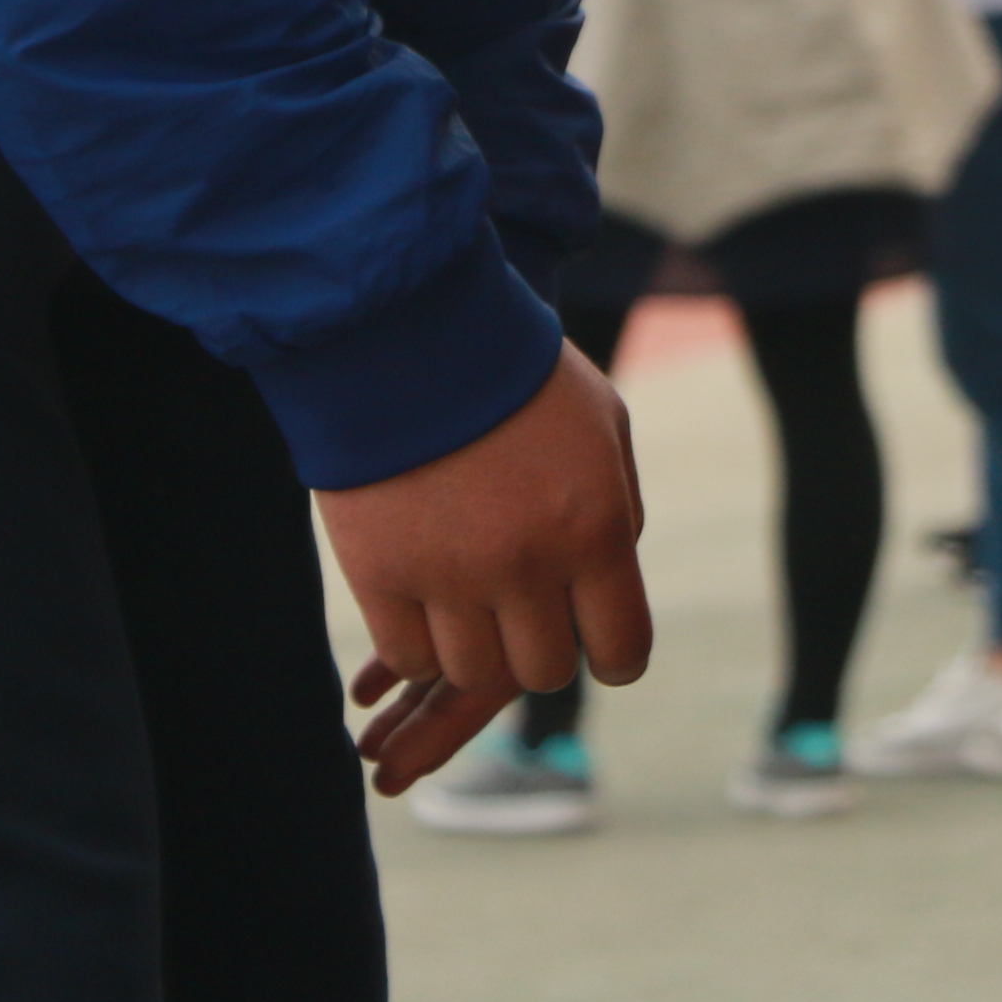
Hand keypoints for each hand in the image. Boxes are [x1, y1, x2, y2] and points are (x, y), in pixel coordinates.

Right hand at [319, 341, 652, 795]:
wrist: (407, 328)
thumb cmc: (514, 372)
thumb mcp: (601, 425)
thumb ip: (617, 510)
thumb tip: (609, 586)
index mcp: (596, 527)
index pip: (622, 648)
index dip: (612, 654)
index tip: (596, 641)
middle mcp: (528, 562)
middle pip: (542, 672)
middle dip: (537, 647)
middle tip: (521, 610)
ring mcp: (450, 574)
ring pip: (472, 673)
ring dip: (474, 648)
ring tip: (466, 601)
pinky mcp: (380, 574)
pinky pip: (407, 655)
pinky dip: (416, 645)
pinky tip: (420, 603)